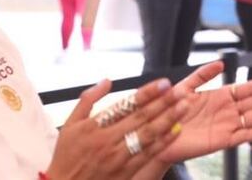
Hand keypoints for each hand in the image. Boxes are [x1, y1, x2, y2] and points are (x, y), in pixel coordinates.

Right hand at [46, 77, 184, 179]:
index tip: (163, 83)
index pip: (125, 105)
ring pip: (148, 136)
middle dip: (163, 103)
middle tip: (180, 90)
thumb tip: (107, 81)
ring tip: (184, 106)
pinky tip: (176, 131)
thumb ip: (87, 100)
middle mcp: (107, 141)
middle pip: (141, 118)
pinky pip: (148, 155)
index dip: (146, 93)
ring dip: (168, 120)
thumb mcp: (70, 125)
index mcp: (94, 127)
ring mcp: (117, 158)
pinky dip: (163, 142)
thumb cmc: (67, 156)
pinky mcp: (125, 172)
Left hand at [157, 62, 251, 163]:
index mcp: (221, 96)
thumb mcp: (184, 88)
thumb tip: (221, 63)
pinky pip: (245, 136)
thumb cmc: (168, 112)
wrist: (156, 135)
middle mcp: (228, 110)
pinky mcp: (222, 141)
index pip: (249, 88)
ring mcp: (227, 125)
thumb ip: (202, 75)